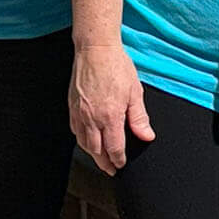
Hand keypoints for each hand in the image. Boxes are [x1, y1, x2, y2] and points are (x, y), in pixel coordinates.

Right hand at [69, 42, 154, 174]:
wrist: (95, 49)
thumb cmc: (116, 66)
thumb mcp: (134, 92)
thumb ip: (139, 118)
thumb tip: (146, 136)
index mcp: (110, 116)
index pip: (114, 148)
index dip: (118, 160)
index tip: (121, 165)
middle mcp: (92, 118)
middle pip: (96, 151)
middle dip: (104, 163)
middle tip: (111, 169)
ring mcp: (79, 113)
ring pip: (83, 143)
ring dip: (92, 154)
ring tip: (100, 158)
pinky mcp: (72, 106)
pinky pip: (75, 130)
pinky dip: (81, 139)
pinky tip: (87, 139)